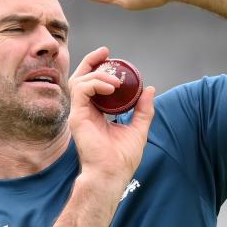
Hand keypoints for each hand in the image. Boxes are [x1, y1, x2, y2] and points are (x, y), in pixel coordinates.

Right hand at [67, 47, 155, 188]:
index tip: (111, 58)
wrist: (112, 174)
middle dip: (91, 61)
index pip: (92, 84)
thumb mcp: (138, 128)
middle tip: (106, 52)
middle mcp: (85, 111)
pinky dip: (95, 83)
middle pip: (81, 78)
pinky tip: (111, 87)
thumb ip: (143, 109)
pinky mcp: (77, 117)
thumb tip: (149, 89)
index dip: (99, 68)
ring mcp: (79, 114)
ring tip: (115, 80)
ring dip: (98, 74)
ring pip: (80, 81)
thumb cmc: (122, 158)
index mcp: (96, 113)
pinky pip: (81, 90)